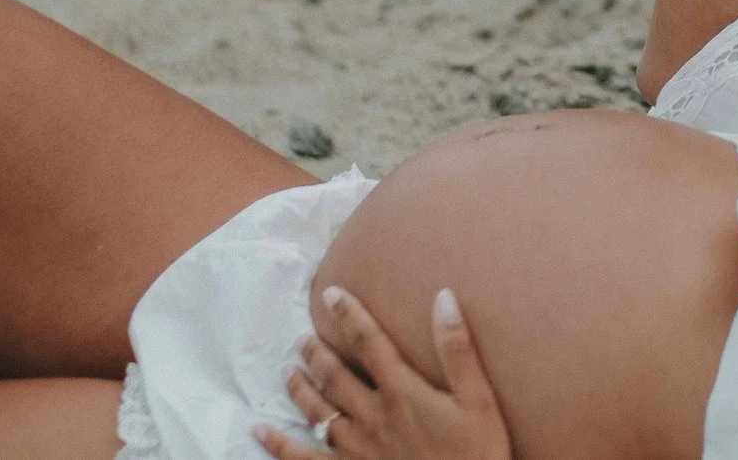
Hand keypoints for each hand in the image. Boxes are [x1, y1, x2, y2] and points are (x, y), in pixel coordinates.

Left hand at [255, 287, 511, 459]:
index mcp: (402, 392)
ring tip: (288, 370)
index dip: (349, 315)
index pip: (368, 342)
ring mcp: (356, 448)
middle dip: (317, 351)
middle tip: (303, 337)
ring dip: (300, 388)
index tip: (332, 294)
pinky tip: (259, 433)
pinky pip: (304, 458)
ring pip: (317, 411)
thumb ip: (457, 348)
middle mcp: (372, 416)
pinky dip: (279, 445)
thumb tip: (443, 297)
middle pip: (335, 376)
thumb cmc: (477, 452)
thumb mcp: (478, 398)